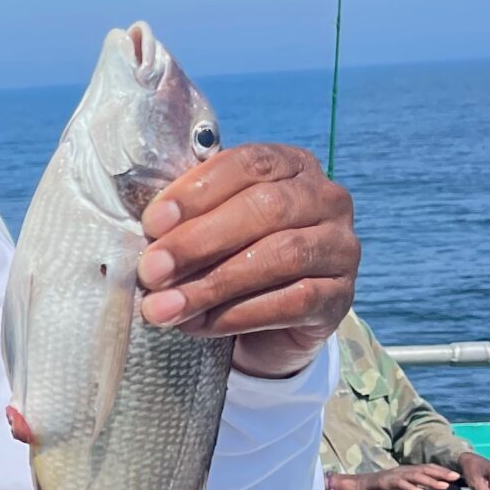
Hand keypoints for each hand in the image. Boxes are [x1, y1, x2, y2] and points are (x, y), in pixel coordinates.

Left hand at [137, 144, 357, 377]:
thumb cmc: (231, 257)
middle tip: (151, 270)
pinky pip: (292, 302)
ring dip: (213, 283)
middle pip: (265, 209)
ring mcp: (340, 247)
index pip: (248, 164)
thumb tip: (148, 231)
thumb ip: (189, 216)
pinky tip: (199, 325)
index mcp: (292, 165)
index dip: (197, 192)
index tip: (152, 223)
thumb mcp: (211, 225)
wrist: (268, 324)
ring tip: (164, 306)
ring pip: (280, 256)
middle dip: (199, 241)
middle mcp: (327, 199)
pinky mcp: (341, 297)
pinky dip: (238, 315)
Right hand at [325, 464, 459, 489]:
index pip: (429, 469)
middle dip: (441, 473)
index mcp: (409, 472)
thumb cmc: (384, 488)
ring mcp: (396, 475)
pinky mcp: (388, 482)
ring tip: (444, 486)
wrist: (362, 486)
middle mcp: (405, 470)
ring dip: (431, 481)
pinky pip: (402, 484)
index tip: (458, 477)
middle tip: (456, 478)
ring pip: (416, 476)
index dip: (443, 472)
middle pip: (426, 469)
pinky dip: (412, 488)